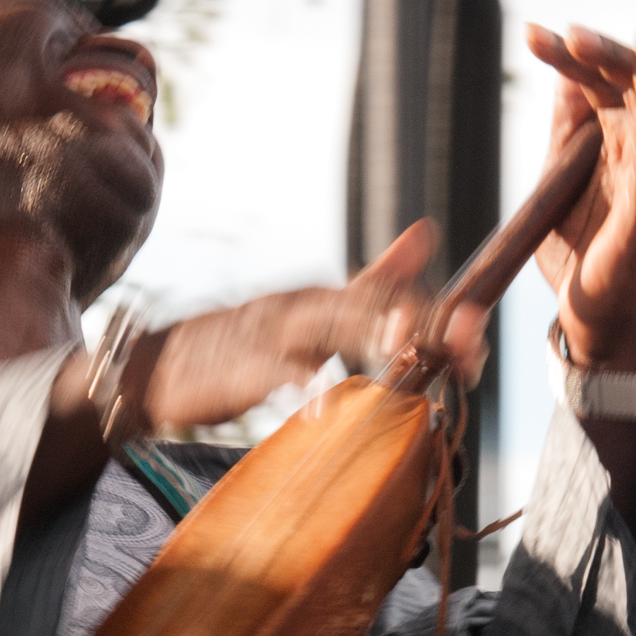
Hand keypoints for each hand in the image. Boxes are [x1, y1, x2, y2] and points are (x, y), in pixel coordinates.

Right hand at [26, 222, 483, 528]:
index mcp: (325, 297)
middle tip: (469, 345)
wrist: (155, 367)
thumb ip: (369, 280)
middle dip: (421, 324)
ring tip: (402, 347)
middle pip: (372, 306)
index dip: (439, 317)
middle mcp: (304, 305)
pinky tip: (317, 403)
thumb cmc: (238, 346)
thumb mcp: (310, 311)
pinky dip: (296, 383)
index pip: (393, 297)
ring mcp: (271, 334)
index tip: (480, 346)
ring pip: (326, 328)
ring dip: (366, 336)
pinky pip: (271, 371)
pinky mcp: (239, 366)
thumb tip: (426, 232)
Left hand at [528, 23, 635, 369]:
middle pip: (634, 85)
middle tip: (571, 33)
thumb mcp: (560, 180)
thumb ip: (566, 132)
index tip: (531, 34)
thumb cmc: (583, 250)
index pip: (599, 82)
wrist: (591, 316)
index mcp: (617, 141)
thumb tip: (561, 77)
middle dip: (606, 55)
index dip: (570, 56)